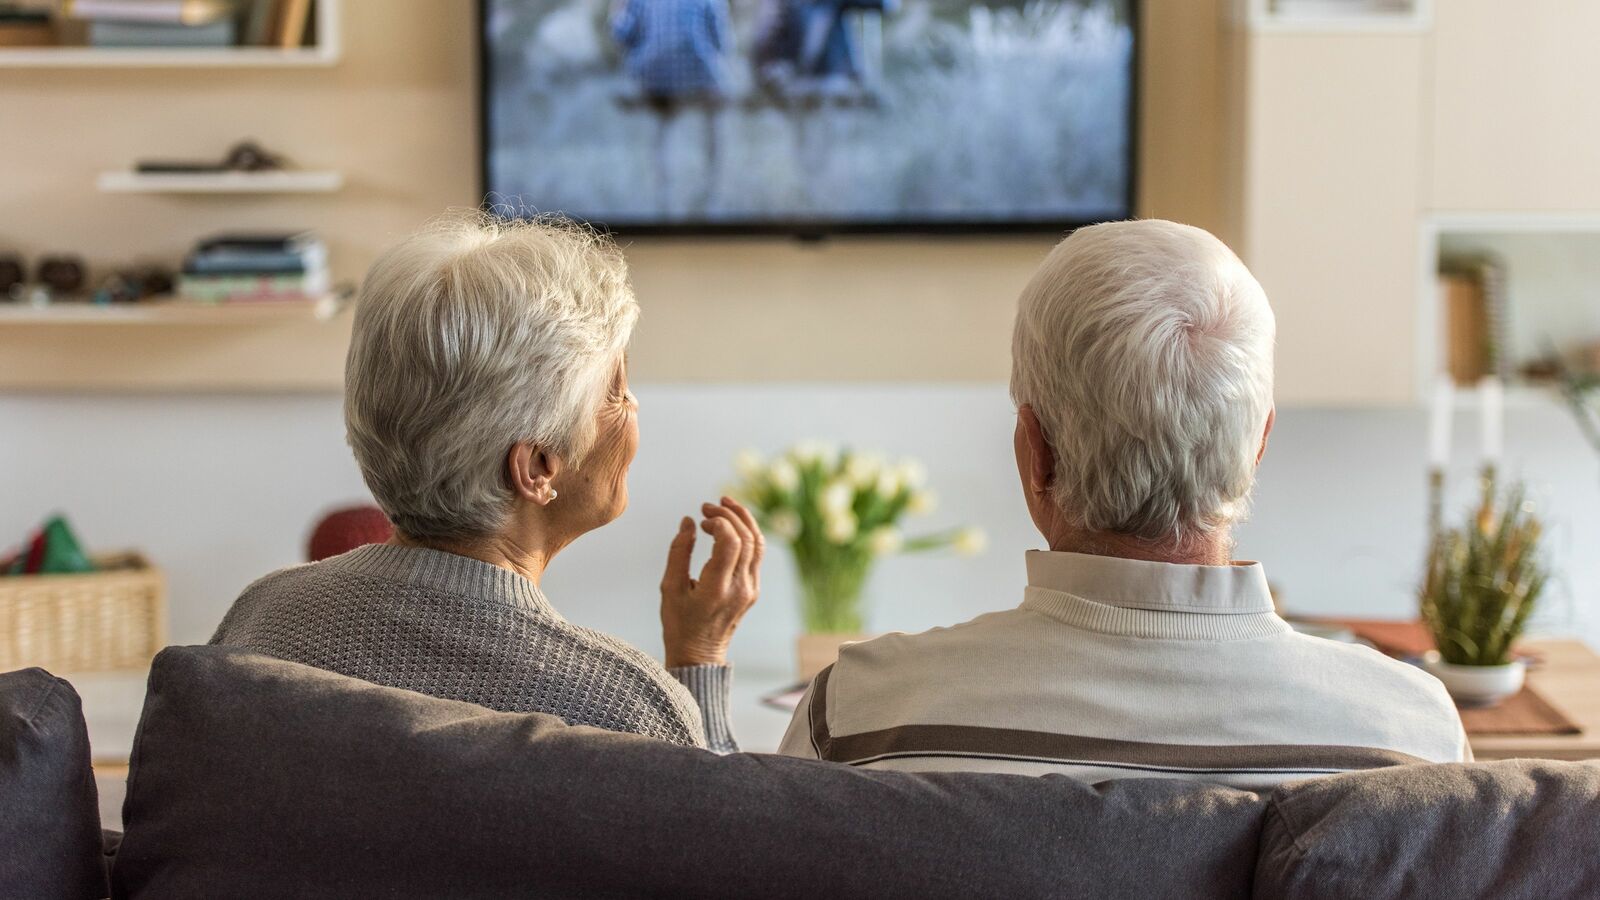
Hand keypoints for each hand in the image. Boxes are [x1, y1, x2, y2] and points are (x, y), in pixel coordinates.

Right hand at [660, 497, 762, 667]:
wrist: (699, 655)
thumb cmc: (680, 623)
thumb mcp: (670, 588)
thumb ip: (679, 551)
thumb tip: (688, 522)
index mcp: (718, 589)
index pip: (732, 544)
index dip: (719, 523)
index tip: (701, 518)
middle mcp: (740, 588)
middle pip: (747, 539)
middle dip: (729, 516)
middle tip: (707, 507)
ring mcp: (750, 589)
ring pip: (757, 544)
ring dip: (743, 520)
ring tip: (725, 505)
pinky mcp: (752, 589)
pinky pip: (756, 554)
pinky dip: (746, 534)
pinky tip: (730, 526)